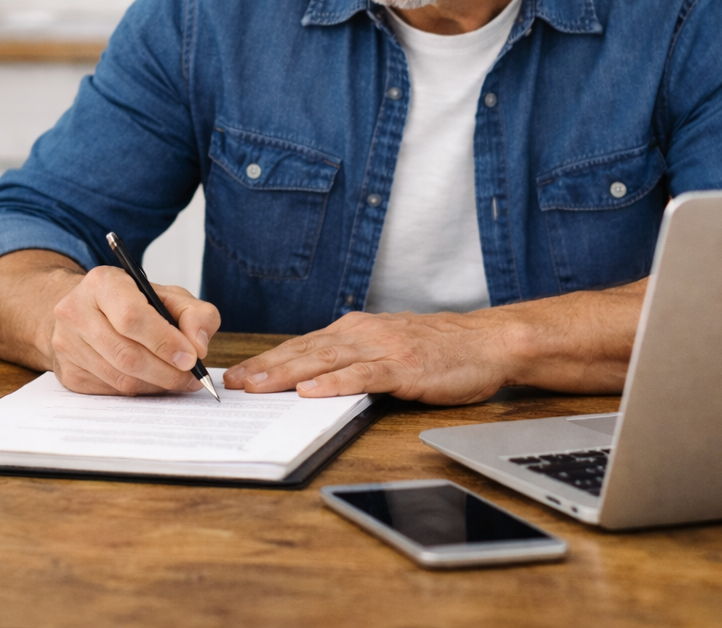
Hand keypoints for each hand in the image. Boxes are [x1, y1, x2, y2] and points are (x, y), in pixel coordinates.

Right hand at [45, 265, 220, 395]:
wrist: (86, 311)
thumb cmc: (132, 302)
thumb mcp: (169, 296)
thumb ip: (196, 314)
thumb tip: (198, 347)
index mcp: (102, 283)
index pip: (132, 317)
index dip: (164, 341)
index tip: (191, 358)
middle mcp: (76, 311)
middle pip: (126, 354)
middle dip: (166, 372)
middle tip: (191, 378)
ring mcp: (67, 344)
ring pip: (119, 378)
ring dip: (155, 385)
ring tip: (177, 380)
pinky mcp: (67, 372)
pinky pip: (110, 391)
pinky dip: (138, 390)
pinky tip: (152, 381)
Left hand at [223, 310, 507, 404]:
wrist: (487, 342)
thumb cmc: (440, 350)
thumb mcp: (387, 348)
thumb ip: (354, 359)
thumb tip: (315, 379)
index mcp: (356, 330)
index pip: (302, 346)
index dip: (267, 360)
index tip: (239, 375)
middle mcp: (364, 334)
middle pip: (305, 350)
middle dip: (265, 367)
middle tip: (234, 383)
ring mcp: (383, 348)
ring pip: (325, 359)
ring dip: (288, 373)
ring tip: (258, 386)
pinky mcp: (404, 366)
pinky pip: (364, 375)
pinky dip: (335, 382)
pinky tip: (313, 391)